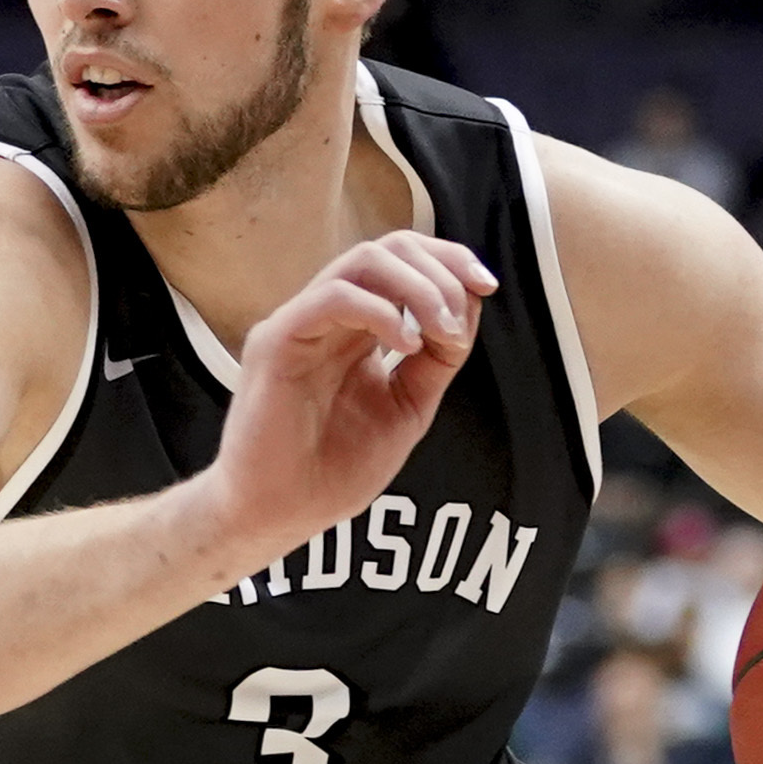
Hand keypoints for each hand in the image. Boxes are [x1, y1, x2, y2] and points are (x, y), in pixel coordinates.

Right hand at [199, 229, 491, 561]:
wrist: (280, 515)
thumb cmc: (333, 470)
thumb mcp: (406, 409)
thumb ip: (435, 363)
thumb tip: (468, 310)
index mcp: (357, 327)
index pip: (405, 262)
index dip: (450, 262)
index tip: (487, 287)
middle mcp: (328, 315)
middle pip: (389, 248)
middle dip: (441, 269)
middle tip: (461, 317)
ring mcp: (300, 323)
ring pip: (362, 262)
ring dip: (416, 288)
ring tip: (439, 332)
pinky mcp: (276, 341)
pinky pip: (332, 297)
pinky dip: (379, 312)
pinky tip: (404, 346)